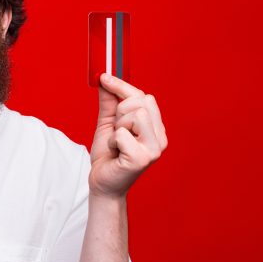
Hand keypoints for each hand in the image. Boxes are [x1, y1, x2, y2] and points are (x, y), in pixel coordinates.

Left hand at [88, 73, 167, 198]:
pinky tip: (116, 153)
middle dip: (120, 112)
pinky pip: (122, 134)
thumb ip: (109, 103)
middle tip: (116, 131)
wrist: (102, 184)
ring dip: (117, 128)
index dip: (122, 86)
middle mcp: (160, 137)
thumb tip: (105, 79)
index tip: (104, 78)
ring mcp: (154, 149)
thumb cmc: (108, 156)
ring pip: (136, 114)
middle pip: (141, 102)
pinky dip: (113, 141)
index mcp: (155, 127)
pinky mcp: (143, 159)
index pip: (144, 97)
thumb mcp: (108, 125)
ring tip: (117, 143)